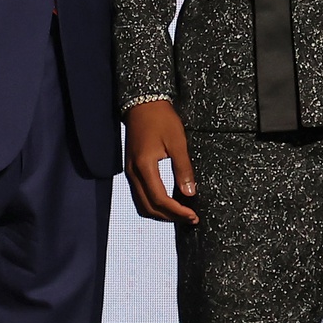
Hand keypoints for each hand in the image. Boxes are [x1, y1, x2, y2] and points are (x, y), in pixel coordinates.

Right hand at [124, 100, 198, 223]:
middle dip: (170, 216)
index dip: (177, 211)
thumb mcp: (177, 141)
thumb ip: (183, 168)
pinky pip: (140, 194)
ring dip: (161, 212)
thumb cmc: (161, 119)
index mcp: (144, 166)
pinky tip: (168, 201)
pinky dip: (154, 203)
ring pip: (142, 203)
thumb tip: (190, 193)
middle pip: (148, 207)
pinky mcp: (131, 169)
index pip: (159, 199)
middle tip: (190, 218)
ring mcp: (130, 171)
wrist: (143, 103)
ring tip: (180, 213)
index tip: (193, 215)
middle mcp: (133, 172)